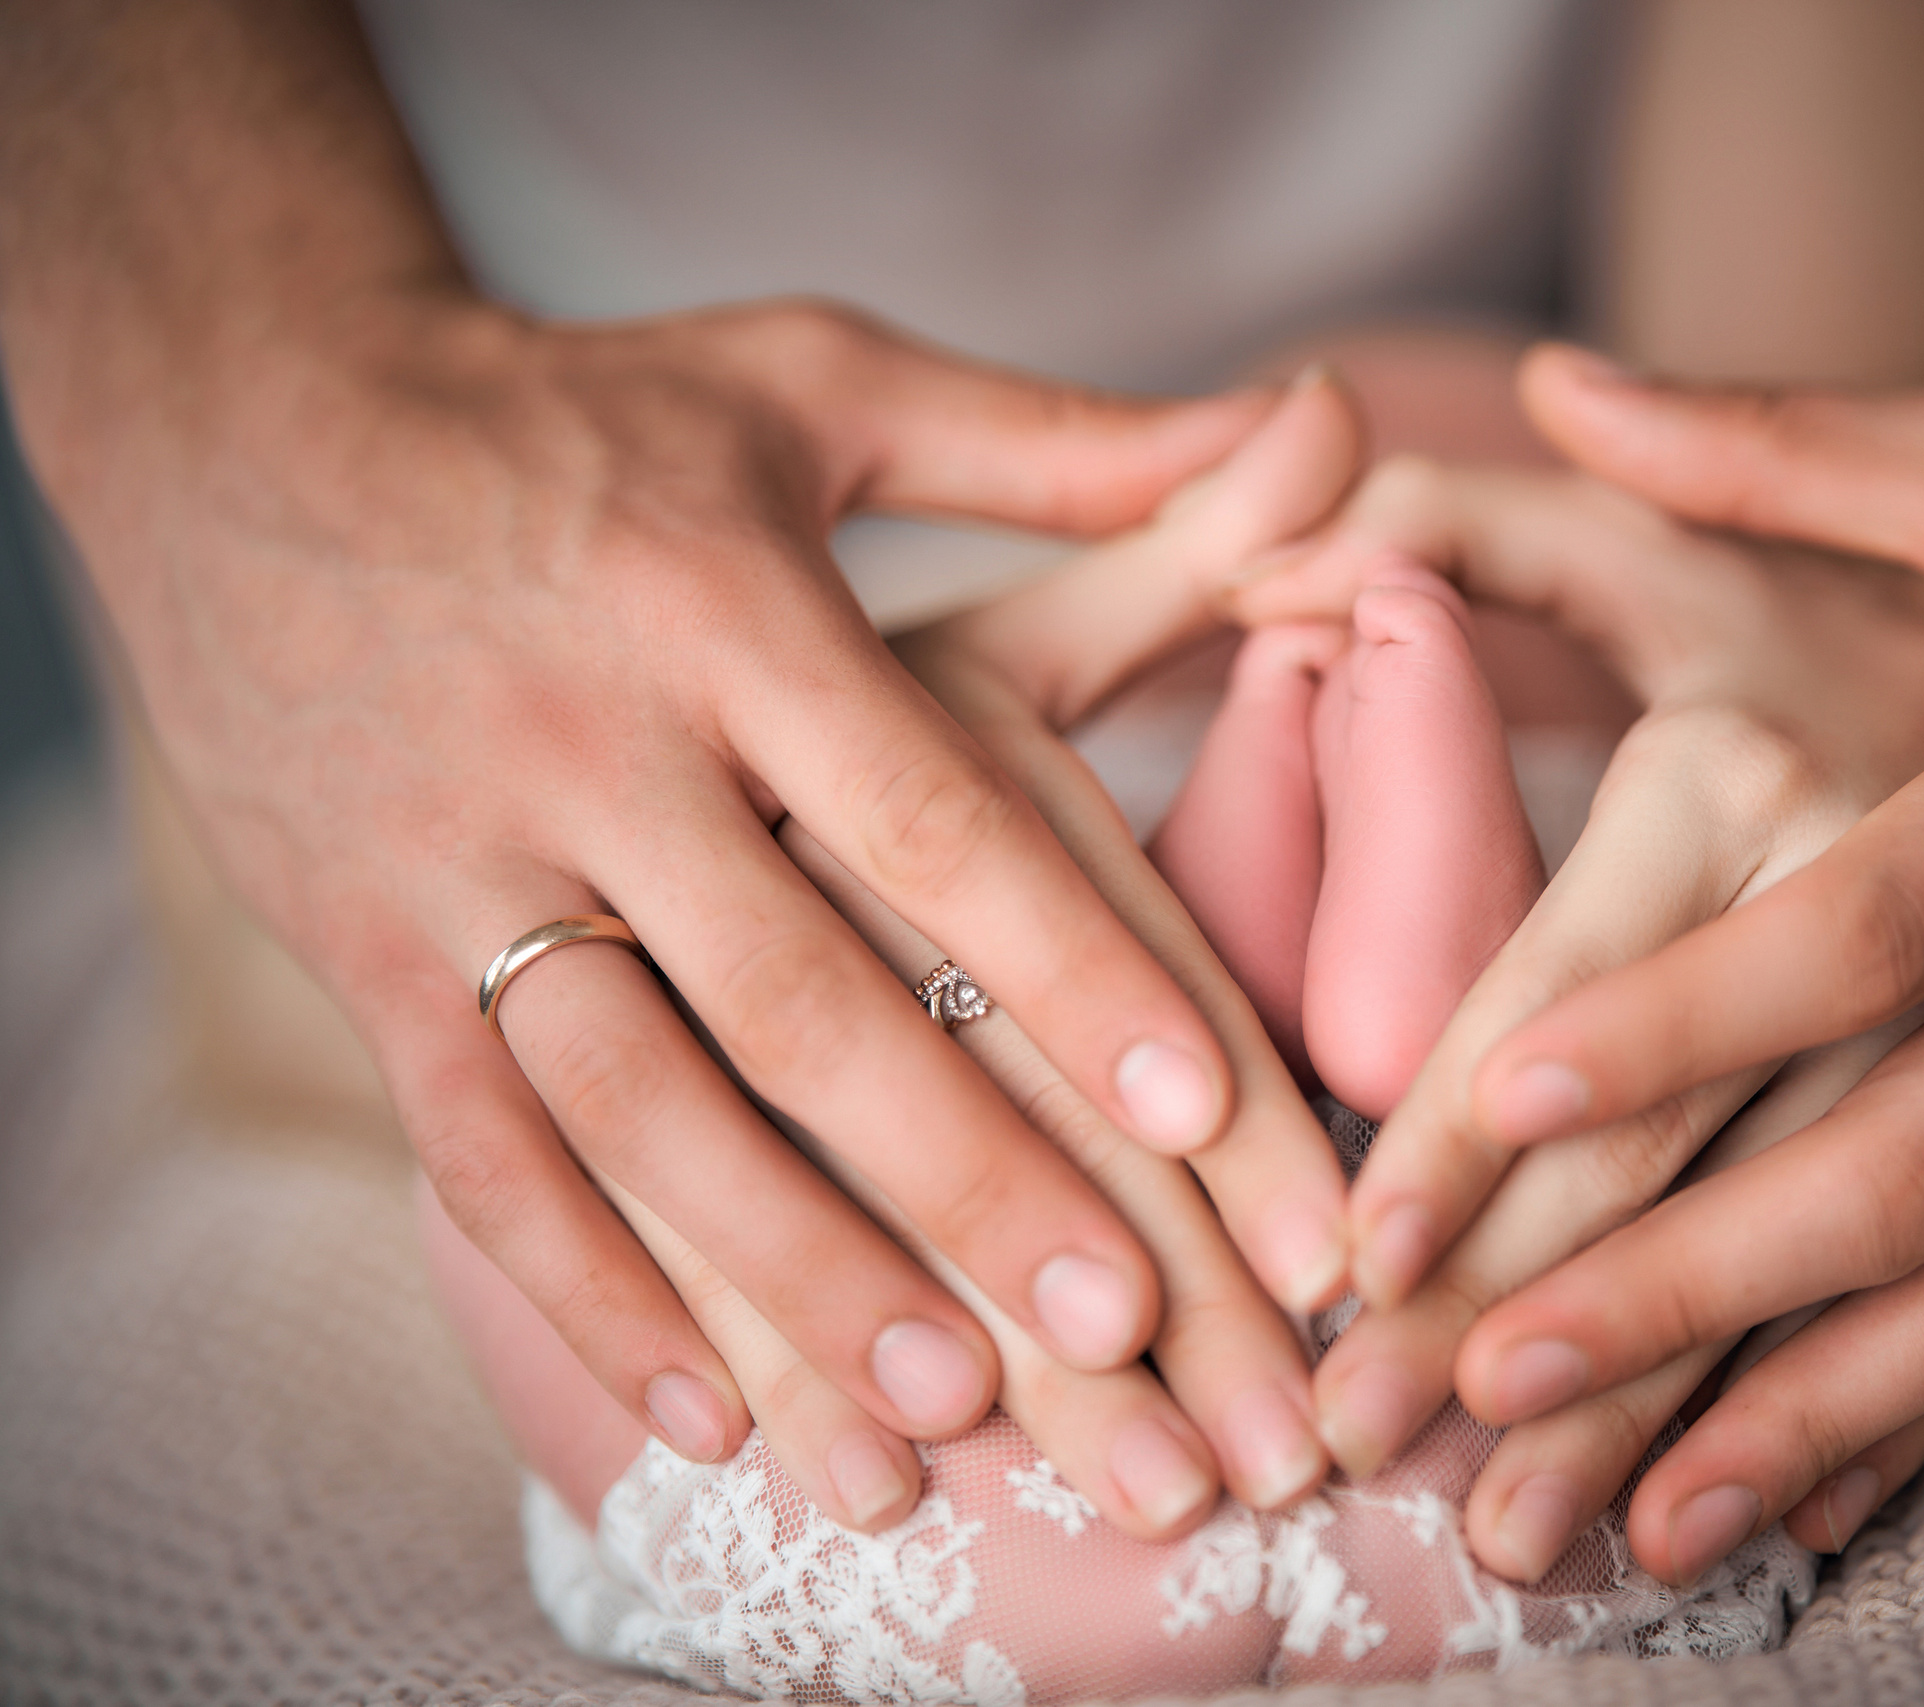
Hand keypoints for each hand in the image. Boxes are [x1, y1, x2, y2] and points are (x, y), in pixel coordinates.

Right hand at [35, 284, 1360, 1501]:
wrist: (256, 425)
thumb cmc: (600, 420)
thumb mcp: (825, 388)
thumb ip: (1069, 448)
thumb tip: (1322, 426)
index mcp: (733, 607)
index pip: (928, 813)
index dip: (1066, 961)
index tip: (1201, 1110)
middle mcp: (594, 744)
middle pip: (795, 996)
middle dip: (963, 1171)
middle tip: (1125, 1330)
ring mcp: (460, 861)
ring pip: (633, 1105)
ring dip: (783, 1271)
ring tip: (945, 1410)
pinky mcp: (361, 950)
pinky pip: (470, 1148)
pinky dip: (581, 1287)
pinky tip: (706, 1416)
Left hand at [1227, 457, 1923, 1578]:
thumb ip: (1779, 445)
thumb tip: (1551, 381)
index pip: (1857, 928)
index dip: (1679, 1020)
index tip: (1493, 1101)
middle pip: (1890, 1162)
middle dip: (1672, 1290)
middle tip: (1464, 1377)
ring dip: (1775, 1416)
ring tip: (1595, 1525)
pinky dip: (1915, 1426)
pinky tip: (1781, 1516)